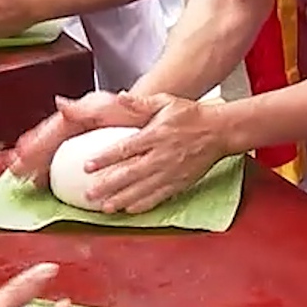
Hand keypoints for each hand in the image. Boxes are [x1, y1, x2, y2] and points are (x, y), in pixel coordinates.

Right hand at [7, 90, 149, 184]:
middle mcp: (71, 129)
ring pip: (50, 153)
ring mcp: (76, 141)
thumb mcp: (108, 106)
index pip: (48, 131)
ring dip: (34, 165)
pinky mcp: (83, 152)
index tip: (20, 154)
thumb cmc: (127, 109)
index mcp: (74, 118)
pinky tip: (41, 182)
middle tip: (12, 170)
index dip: (34, 143)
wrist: (145, 117)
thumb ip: (85, 107)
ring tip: (20, 177)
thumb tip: (60, 103)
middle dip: (27, 157)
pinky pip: (61, 162)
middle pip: (45, 144)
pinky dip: (49, 170)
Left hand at [77, 93, 229, 213]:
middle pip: (129, 173)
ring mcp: (170, 172)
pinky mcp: (179, 182)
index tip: (88, 166)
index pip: (125, 149)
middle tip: (90, 194)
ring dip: (121, 199)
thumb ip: (141, 102)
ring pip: (142, 189)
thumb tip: (120, 96)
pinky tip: (129, 210)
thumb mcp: (165, 102)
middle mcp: (161, 156)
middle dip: (108, 185)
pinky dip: (143, 205)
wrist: (219, 131)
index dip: (104, 158)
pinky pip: (158, 197)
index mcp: (155, 135)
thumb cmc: (191, 115)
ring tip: (105, 207)